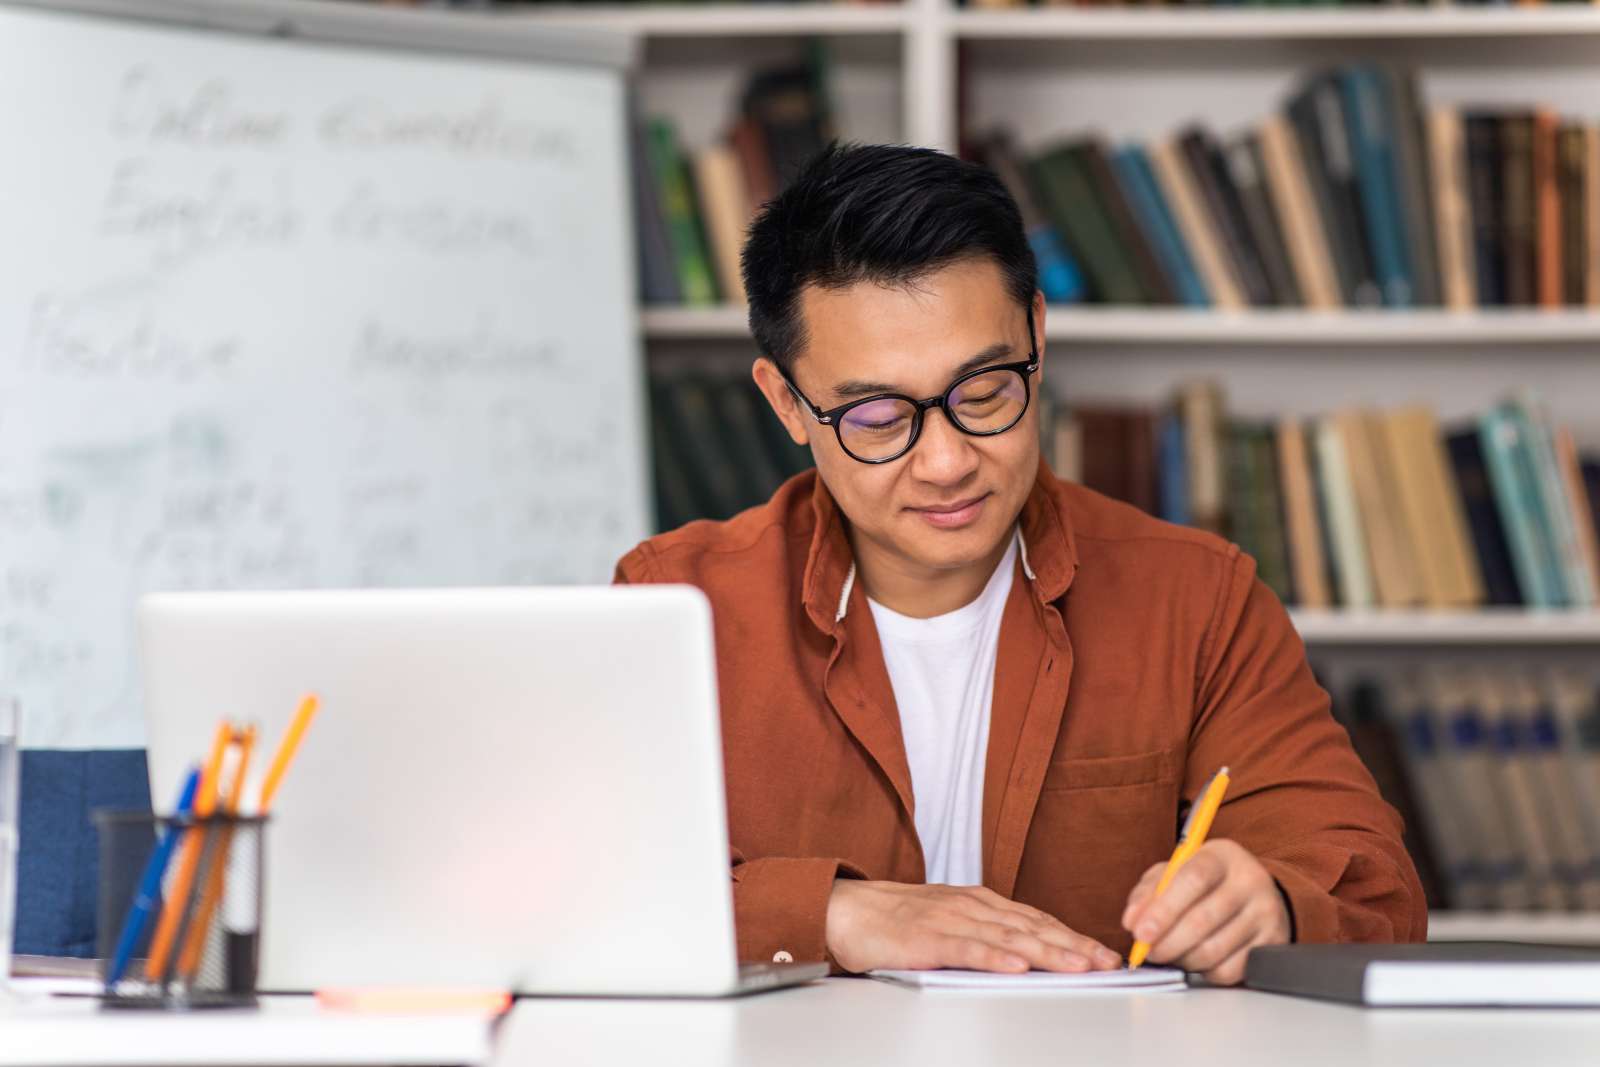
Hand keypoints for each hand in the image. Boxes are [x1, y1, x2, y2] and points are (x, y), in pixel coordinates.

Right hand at [825, 880, 1122, 974]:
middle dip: (1074, 945)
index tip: (1104, 953)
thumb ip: (985, 935)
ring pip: (1008, 936)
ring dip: (1047, 952)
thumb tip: (1026, 958)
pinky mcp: (928, 937)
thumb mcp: (951, 923)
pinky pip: (968, 948)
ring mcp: (951, 919)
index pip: (1037, 920)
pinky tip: (1017, 966)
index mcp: (980, 902)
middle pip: (1032, 927)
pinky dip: (995, 956)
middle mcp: (972, 906)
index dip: (1073, 936)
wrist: (849, 911)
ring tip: (1078, 966)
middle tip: (1106, 961)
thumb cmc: (898, 922)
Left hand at [1121, 839, 1289, 985]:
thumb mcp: (1175, 872)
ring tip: (1171, 953)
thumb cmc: (1205, 882)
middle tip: (1148, 951)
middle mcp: (1250, 881)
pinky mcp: (1273, 943)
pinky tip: (1197, 959)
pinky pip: (1230, 971)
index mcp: (1222, 856)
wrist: (1254, 892)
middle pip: (1202, 920)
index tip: (1140, 932)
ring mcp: (1266, 913)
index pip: (1193, 880)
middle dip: (1166, 943)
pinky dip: (1205, 972)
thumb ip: (1149, 892)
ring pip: (1213, 950)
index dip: (1163, 909)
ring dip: (1182, 959)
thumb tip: (1132, 921)